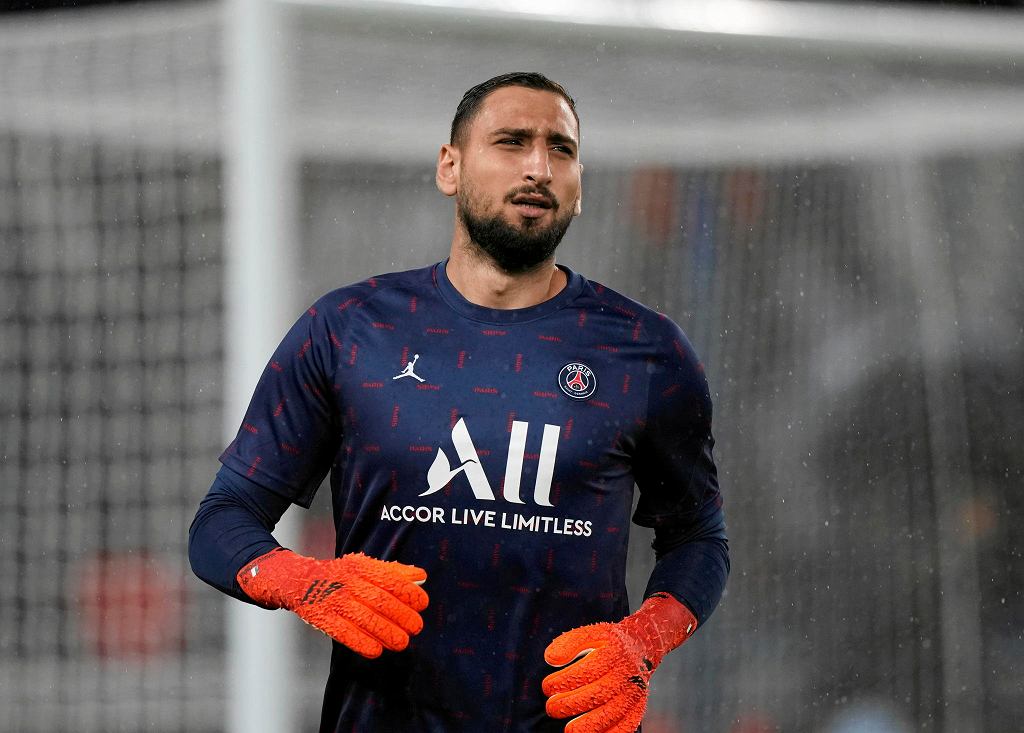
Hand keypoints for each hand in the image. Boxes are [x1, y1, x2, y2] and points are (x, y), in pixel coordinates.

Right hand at [236, 548, 427, 657]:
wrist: (298, 581)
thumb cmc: (340, 576)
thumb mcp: (364, 566)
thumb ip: (393, 571)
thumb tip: (421, 576)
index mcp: (360, 567)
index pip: (390, 579)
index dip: (409, 593)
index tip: (422, 604)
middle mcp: (347, 582)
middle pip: (380, 600)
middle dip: (402, 616)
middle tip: (415, 627)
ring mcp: (333, 600)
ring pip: (365, 619)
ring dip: (387, 633)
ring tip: (401, 643)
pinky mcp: (322, 618)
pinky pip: (344, 633)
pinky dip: (361, 643)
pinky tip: (376, 650)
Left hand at [542, 593, 696, 732]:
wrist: (642, 646)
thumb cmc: (609, 643)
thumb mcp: (592, 633)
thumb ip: (570, 643)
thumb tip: (551, 659)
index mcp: (614, 652)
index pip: (587, 670)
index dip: (564, 681)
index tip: (547, 686)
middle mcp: (626, 673)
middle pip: (598, 694)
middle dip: (570, 704)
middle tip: (552, 707)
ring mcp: (634, 692)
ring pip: (612, 714)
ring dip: (588, 726)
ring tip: (569, 730)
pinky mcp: (638, 707)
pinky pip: (627, 726)